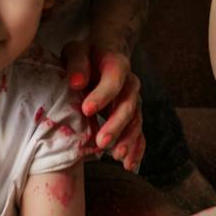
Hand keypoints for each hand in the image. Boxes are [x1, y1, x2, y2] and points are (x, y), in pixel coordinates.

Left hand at [61, 40, 143, 170]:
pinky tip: (129, 165)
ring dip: (128, 140)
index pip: (113, 81)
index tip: (87, 109)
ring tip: (117, 156)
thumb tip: (76, 82)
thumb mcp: (77, 51)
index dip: (102, 96)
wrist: (104, 55)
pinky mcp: (133, 115)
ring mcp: (134, 101)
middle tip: (102, 142)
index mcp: (117, 65)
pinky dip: (136, 149)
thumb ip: (77, 64)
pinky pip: (139, 133)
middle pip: (127, 106)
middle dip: (116, 126)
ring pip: (136, 122)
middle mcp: (130, 84)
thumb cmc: (87, 54)